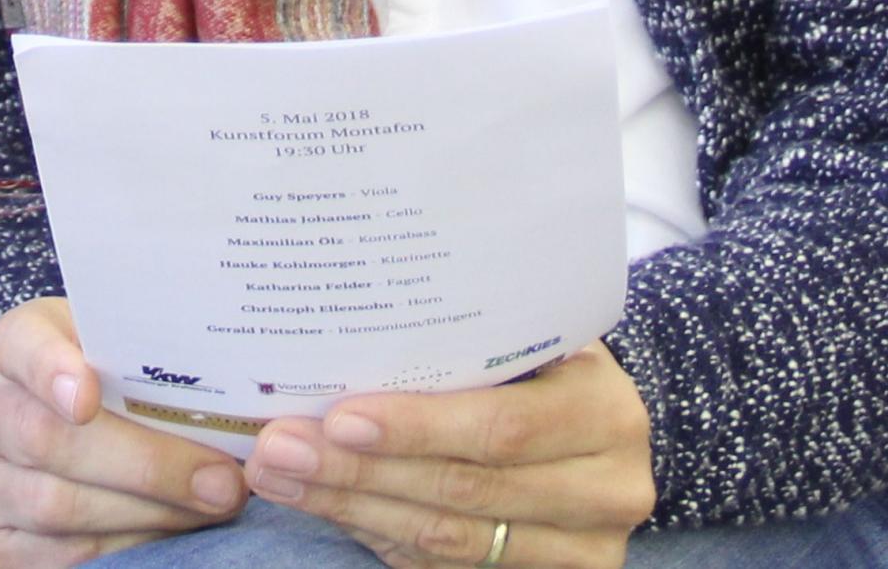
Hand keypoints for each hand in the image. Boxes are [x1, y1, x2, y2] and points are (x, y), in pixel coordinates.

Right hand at [0, 296, 247, 563]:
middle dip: (145, 464)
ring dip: (149, 512)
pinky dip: (128, 547)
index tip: (87, 395)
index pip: (19, 344)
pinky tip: (171, 535)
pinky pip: (63, 556)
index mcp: (19, 346)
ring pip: (59, 504)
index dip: (49, 369)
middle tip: (221, 479)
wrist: (95, 445)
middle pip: (50, 438)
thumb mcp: (141, 360)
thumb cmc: (131, 392)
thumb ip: (172, 368)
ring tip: (211, 506)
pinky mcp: (4, 544)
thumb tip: (255, 411)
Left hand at [242, 346, 657, 568]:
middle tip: (279, 450)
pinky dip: (381, 536)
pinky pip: (449, 565)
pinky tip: (325, 506)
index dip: (417, 428)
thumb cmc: (546, 368)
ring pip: (448, 538)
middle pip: (463, 491)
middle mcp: (607, 488)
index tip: (338, 417)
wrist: (599, 430)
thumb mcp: (528, 341)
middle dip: (359, 471)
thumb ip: (464, 348)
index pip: (500, 429)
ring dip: (352, 507)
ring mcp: (585, 547)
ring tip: (280, 477)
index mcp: (604, 412)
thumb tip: (338, 346)